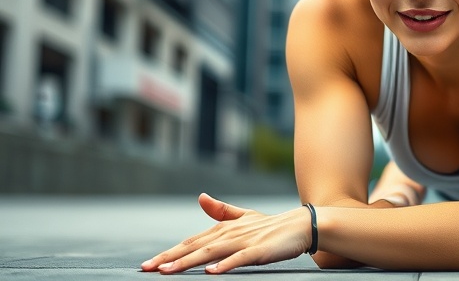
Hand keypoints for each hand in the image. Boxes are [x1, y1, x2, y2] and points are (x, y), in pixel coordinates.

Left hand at [141, 193, 311, 273]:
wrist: (301, 225)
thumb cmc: (271, 225)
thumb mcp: (244, 216)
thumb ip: (221, 210)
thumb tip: (200, 197)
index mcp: (223, 228)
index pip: (190, 242)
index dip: (168, 252)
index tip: (148, 264)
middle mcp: (229, 234)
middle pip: (194, 247)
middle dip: (169, 258)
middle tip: (146, 268)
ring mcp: (243, 242)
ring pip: (210, 253)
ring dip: (188, 262)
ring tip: (168, 270)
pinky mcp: (258, 250)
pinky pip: (239, 259)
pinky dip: (224, 265)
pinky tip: (211, 272)